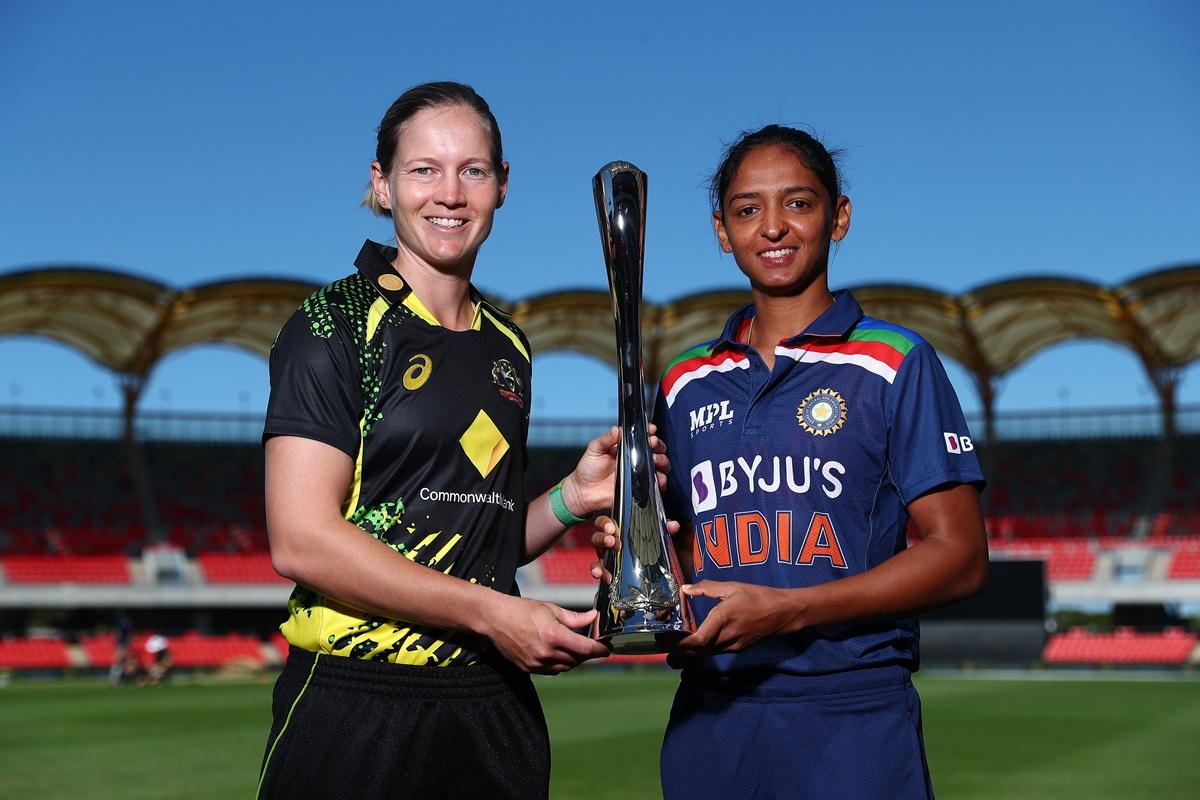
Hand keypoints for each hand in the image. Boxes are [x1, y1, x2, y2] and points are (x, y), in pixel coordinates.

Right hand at [481, 595, 609, 673]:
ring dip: (575, 660)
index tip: (607, 649)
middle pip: (577, 660)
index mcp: (554, 636)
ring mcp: (536, 663)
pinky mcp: (528, 668)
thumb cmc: (522, 610)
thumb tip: (593, 617)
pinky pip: (552, 671)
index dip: (599, 650)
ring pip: (566, 667)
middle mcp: (546, 653)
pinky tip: (561, 654)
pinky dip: (560, 664)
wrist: (495, 619)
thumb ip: (574, 618)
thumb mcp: (551, 609)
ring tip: (578, 650)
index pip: (585, 649)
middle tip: (594, 647)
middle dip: (588, 654)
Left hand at [560, 424, 670, 518]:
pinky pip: (656, 484)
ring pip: (660, 465)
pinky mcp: (640, 488)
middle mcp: (635, 459)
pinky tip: (656, 477)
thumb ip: (605, 439)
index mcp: (626, 447)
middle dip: (658, 445)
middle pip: (656, 449)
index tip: (651, 430)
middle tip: (652, 444)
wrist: (584, 492)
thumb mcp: (594, 449)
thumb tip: (616, 429)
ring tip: (655, 460)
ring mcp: (639, 474)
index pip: (642, 437)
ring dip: (662, 461)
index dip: (650, 432)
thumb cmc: (588, 470)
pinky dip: (661, 480)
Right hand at [589, 514, 680, 581]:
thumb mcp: (653, 533)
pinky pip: (599, 571)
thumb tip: (673, 525)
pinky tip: (606, 578)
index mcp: (616, 529)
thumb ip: (662, 528)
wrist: (642, 560)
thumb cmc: (643, 541)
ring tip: (604, 567)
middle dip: (603, 540)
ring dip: (599, 562)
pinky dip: (599, 574)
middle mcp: (608, 542)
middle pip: (598, 538)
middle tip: (612, 543)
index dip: (606, 525)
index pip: (604, 523)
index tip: (612, 529)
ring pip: (597, 556)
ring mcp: (606, 556)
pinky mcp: (608, 569)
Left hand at [675, 581, 802, 652]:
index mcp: (724, 618)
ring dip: (687, 652)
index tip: (666, 638)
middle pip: (697, 650)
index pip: (699, 639)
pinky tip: (692, 643)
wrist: (783, 613)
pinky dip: (700, 649)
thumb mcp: (733, 587)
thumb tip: (686, 588)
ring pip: (705, 653)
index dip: (680, 643)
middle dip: (678, 650)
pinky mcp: (737, 648)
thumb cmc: (758, 596)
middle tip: (660, 644)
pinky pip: (714, 652)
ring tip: (671, 646)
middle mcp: (727, 636)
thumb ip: (708, 587)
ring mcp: (733, 645)